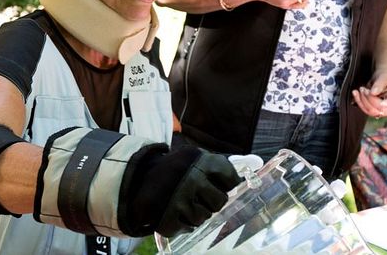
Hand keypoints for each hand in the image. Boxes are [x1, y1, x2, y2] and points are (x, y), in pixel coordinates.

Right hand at [125, 146, 241, 236]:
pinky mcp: (167, 217)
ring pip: (204, 217)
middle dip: (211, 201)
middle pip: (220, 201)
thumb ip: (217, 167)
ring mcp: (179, 199)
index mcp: (200, 159)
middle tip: (198, 195)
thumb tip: (248, 174)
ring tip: (183, 202)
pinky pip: (187, 228)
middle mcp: (191, 177)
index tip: (220, 185)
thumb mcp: (194, 158)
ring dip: (196, 213)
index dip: (227, 184)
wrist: (138, 178)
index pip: (230, 178)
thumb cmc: (175, 170)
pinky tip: (174, 212)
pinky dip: (182, 224)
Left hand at [352, 72, 386, 117]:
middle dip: (370, 99)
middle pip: (382, 109)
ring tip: (360, 89)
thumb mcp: (385, 77)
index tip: (382, 101)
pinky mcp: (374, 111)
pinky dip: (359, 101)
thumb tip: (373, 92)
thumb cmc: (386, 77)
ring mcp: (383, 111)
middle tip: (364, 89)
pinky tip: (355, 94)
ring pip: (371, 111)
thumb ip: (381, 84)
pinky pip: (365, 110)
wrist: (381, 78)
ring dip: (363, 101)